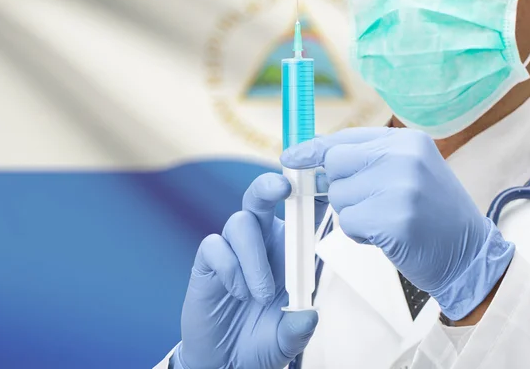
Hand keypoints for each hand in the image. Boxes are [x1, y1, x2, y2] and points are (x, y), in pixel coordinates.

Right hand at [175, 172, 327, 368]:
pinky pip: (215, 245)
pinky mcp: (208, 261)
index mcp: (288, 246)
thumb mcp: (287, 340)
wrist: (226, 361)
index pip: (301, 210)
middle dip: (272, 184)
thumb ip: (298, 328)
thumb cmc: (262, 339)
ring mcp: (233, 247)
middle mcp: (261, 239)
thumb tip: (308, 315)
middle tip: (283, 187)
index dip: (310, 190)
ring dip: (254, 258)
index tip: (320, 179)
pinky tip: (237, 292)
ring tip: (259, 295)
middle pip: (262, 195)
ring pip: (241, 221)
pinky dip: (229, 268)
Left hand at [280, 127, 514, 320]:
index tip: (291, 156)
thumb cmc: (432, 213)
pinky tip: (387, 235)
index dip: (315, 148)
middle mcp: (404, 156)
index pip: (346, 136)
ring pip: (339, 195)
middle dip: (341, 187)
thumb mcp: (408, 171)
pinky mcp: (395, 220)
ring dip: (353, 213)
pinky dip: (360, 234)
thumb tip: (314, 155)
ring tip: (386, 219)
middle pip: (336, 163)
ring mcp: (401, 187)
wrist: (470, 254)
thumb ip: (368, 159)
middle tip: (368, 202)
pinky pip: (348, 223)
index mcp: (407, 140)